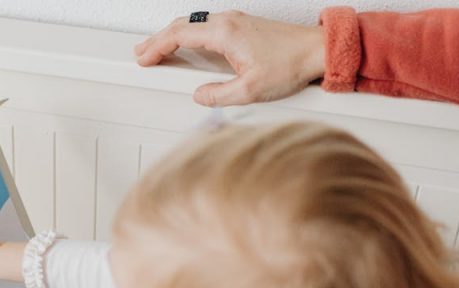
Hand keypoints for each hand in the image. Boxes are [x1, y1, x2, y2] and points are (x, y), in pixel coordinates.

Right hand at [134, 11, 324, 106]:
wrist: (316, 51)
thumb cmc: (291, 65)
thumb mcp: (250, 91)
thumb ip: (219, 95)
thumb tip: (199, 94)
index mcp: (225, 33)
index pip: (179, 35)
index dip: (157, 47)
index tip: (143, 57)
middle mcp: (229, 22)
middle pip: (182, 25)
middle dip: (158, 39)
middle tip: (142, 53)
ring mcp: (236, 21)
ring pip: (194, 24)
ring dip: (173, 35)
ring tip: (158, 49)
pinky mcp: (243, 25)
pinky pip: (206, 26)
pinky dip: (189, 34)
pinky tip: (187, 44)